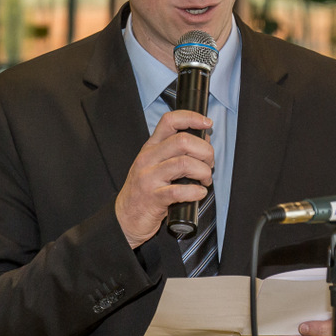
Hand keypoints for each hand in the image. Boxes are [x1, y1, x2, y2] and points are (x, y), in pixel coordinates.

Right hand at [115, 110, 213, 248]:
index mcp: (150, 147)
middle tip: (209, 164)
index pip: (170, 121)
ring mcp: (149, 178)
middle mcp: (148, 158)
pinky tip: (199, 193)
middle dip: (205, 151)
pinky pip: (179, 190)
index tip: (207, 123)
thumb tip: (204, 138)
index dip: (191, 118)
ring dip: (203, 172)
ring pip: (184, 163)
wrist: (126, 217)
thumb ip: (178, 151)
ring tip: (205, 180)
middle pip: (183, 141)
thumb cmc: (145, 190)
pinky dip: (196, 191)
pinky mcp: (154, 198)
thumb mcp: (157, 165)